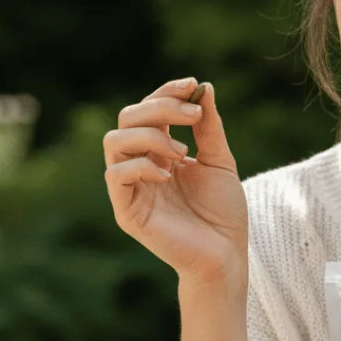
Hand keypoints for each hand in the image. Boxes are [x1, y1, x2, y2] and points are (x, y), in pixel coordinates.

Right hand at [103, 77, 249, 292]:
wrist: (226, 255)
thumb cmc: (223, 213)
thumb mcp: (220, 161)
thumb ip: (209, 127)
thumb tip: (203, 86)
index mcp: (160, 151)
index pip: (149, 110)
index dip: (167, 92)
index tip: (193, 85)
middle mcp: (140, 165)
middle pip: (128, 118)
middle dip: (160, 108)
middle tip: (193, 116)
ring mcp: (131, 187)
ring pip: (114, 140)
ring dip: (150, 135)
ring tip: (183, 152)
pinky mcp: (126, 210)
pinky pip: (116, 175)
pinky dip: (141, 165)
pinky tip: (169, 173)